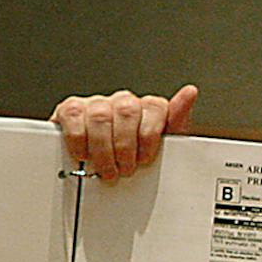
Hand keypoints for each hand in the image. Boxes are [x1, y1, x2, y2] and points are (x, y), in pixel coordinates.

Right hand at [51, 84, 198, 180]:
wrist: (102, 162)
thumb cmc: (136, 154)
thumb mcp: (164, 145)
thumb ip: (177, 121)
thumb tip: (190, 92)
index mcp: (148, 107)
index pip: (155, 107)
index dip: (150, 136)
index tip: (146, 158)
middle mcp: (123, 101)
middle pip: (127, 111)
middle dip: (126, 146)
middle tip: (125, 169)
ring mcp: (97, 103)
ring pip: (100, 117)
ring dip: (104, 150)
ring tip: (107, 169)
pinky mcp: (71, 109)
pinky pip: (74, 118)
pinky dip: (79, 140)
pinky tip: (84, 155)